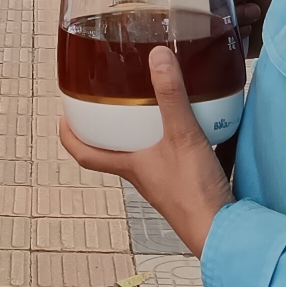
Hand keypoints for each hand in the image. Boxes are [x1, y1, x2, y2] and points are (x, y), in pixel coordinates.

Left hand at [59, 48, 234, 255]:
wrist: (222, 229)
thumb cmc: (194, 193)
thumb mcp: (181, 136)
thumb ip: (171, 96)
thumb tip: (157, 57)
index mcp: (128, 165)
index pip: (85, 153)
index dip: (69, 136)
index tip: (63, 116)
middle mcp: (141, 174)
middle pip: (112, 150)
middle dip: (107, 127)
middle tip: (107, 101)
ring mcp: (163, 180)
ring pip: (142, 152)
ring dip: (140, 131)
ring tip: (149, 104)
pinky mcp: (185, 182)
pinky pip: (169, 156)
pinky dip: (171, 138)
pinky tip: (190, 123)